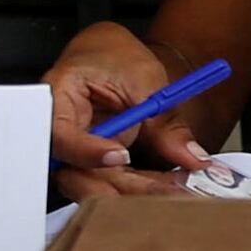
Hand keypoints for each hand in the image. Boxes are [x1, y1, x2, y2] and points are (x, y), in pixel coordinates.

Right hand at [47, 21, 213, 201]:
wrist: (110, 55)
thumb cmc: (114, 57)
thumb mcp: (144, 79)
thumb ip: (164, 121)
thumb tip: (191, 155)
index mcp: (59, 97)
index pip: (61, 135)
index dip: (86, 152)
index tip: (120, 155)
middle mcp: (61, 131)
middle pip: (76, 172)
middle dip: (118, 188)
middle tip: (159, 192)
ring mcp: (76, 152)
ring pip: (98, 184)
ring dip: (135, 194)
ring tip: (174, 193)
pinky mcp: (93, 165)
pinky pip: (113, 182)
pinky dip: (141, 188)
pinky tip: (169, 190)